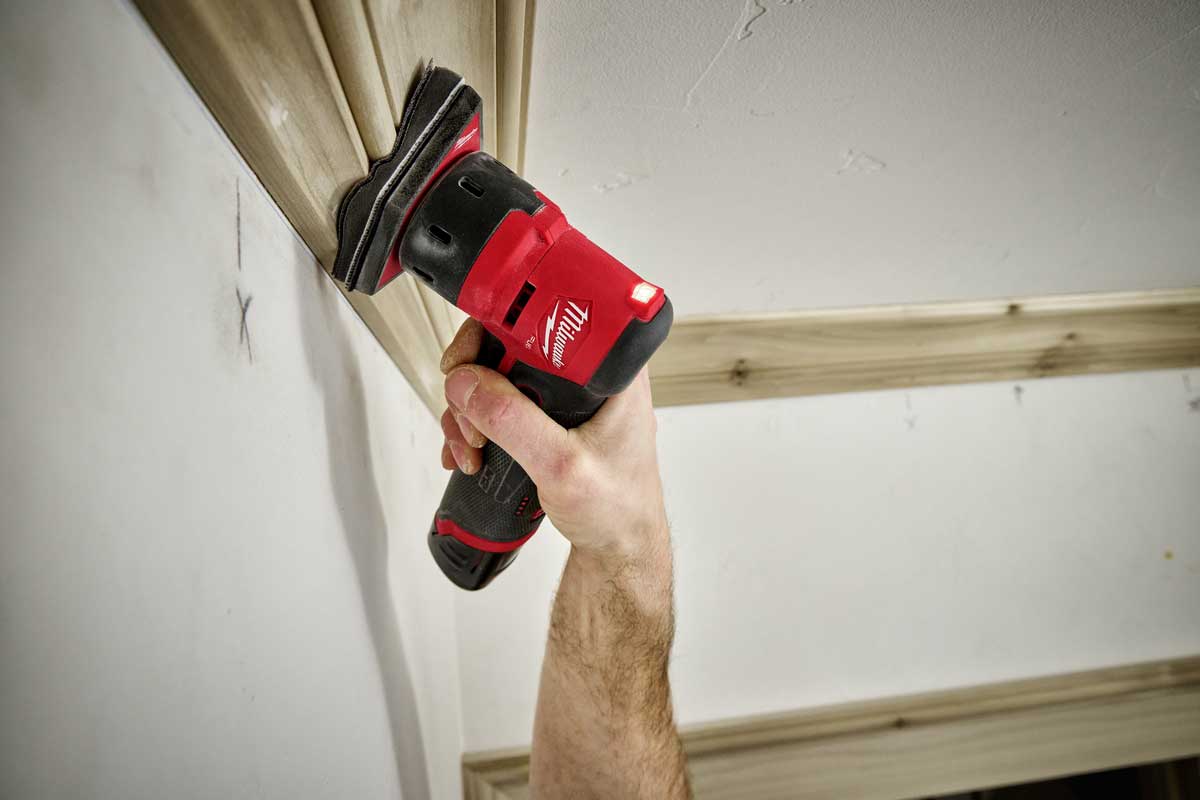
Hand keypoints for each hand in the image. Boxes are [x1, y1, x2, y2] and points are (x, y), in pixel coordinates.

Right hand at [438, 319, 668, 566]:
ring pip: (498, 378)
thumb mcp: (562, 467)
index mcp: (609, 369)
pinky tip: (472, 452)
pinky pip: (501, 405)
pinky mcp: (549, 419)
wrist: (617, 549)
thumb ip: (514, 423)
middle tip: (466, 415)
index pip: (545, 317)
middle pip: (510, 345)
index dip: (497, 327)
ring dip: (470, 410)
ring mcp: (566, 398)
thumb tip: (467, 383)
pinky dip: (477, 425)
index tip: (468, 359)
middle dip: (474, 380)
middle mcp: (587, 375)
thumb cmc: (617, 509)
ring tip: (472, 448)